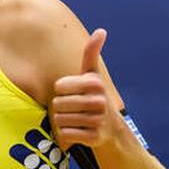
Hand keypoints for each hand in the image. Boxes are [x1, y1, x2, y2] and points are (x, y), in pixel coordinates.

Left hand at [50, 29, 116, 148]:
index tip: (73, 92)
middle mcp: (99, 102)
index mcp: (95, 83)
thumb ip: (91, 53)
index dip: (61, 91)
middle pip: (57, 104)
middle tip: (74, 108)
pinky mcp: (94, 138)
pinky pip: (65, 134)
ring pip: (59, 120)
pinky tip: (78, 131)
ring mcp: (97, 121)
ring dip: (62, 120)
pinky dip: (66, 134)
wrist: (110, 128)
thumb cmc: (93, 96)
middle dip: (60, 107)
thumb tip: (101, 30)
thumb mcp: (92, 74)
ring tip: (76, 119)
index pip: (58, 86)